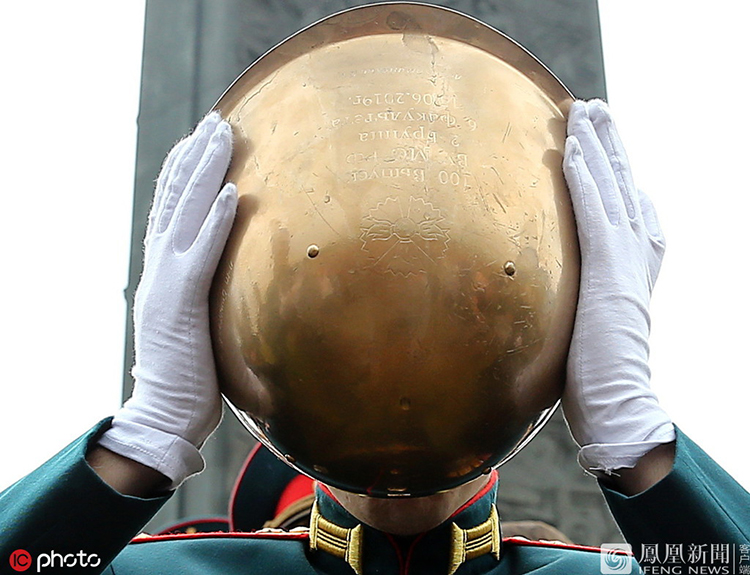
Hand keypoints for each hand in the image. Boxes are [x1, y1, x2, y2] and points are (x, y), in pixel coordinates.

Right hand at [98, 112, 236, 487]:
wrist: (164, 414)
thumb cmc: (189, 376)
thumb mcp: (195, 325)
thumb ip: (203, 297)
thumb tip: (227, 284)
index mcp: (163, 274)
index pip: (170, 213)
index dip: (183, 175)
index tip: (199, 143)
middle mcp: (159, 270)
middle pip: (175, 201)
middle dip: (195, 158)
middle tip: (214, 123)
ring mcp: (166, 284)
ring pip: (183, 216)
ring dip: (204, 173)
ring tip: (220, 135)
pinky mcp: (181, 304)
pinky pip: (201, 256)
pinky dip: (214, 224)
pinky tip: (229, 194)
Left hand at [562, 100, 674, 473]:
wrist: (618, 400)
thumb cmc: (598, 373)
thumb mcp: (590, 322)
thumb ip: (584, 298)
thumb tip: (561, 294)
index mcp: (635, 263)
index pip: (626, 204)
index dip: (613, 170)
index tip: (598, 142)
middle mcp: (638, 252)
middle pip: (622, 184)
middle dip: (607, 144)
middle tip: (594, 109)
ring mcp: (626, 258)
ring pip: (609, 187)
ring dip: (595, 145)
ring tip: (584, 110)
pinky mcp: (608, 267)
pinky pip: (593, 211)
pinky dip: (583, 178)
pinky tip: (572, 150)